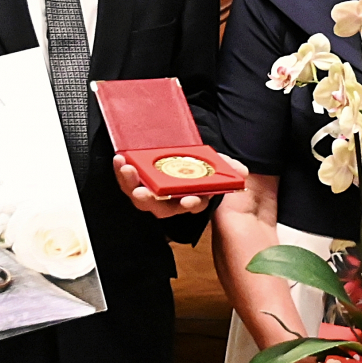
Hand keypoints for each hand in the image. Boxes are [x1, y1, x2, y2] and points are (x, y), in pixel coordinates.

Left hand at [115, 153, 247, 218]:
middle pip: (159, 207)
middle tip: (141, 192)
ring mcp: (154, 192)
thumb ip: (230, 168)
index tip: (189, 199)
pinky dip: (123, 173)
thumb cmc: (203, 165)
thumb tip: (241, 172)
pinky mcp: (140, 180)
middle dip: (149, 200)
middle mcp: (172, 200)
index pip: (192, 205)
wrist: (189, 156)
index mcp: (192, 197)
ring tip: (125, 168)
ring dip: (130, 185)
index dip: (192, 204)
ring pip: (140, 196)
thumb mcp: (220, 164)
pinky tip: (120, 159)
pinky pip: (129, 182)